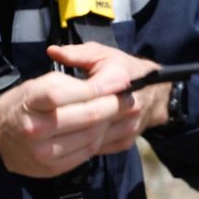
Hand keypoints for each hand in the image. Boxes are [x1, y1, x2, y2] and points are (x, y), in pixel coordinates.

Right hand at [0, 42, 165, 176]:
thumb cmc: (19, 106)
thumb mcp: (35, 85)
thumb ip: (68, 83)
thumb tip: (107, 84)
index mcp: (29, 101)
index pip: (68, 92)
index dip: (98, 87)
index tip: (120, 81)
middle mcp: (36, 127)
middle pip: (87, 116)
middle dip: (115, 105)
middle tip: (130, 97)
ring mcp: (44, 151)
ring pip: (92, 136)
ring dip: (112, 124)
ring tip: (121, 113)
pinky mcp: (52, 167)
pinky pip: (86, 153)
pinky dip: (100, 140)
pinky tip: (104, 130)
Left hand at [49, 43, 174, 145]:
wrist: (156, 93)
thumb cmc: (123, 69)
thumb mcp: (101, 54)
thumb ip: (76, 54)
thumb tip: (52, 52)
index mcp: (120, 79)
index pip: (88, 91)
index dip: (65, 96)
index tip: (45, 100)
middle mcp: (128, 105)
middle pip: (90, 117)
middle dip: (64, 118)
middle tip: (43, 118)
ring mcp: (128, 126)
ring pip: (94, 136)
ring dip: (72, 134)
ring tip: (51, 130)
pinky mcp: (126, 141)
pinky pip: (99, 146)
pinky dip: (81, 144)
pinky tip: (65, 140)